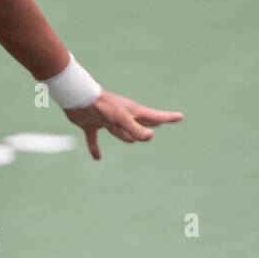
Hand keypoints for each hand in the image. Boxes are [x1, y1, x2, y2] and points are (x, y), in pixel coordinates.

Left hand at [64, 89, 183, 161]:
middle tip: (161, 122)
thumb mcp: (120, 118)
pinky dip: (95, 148)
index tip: (180, 116)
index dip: (168, 118)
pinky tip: (98, 158)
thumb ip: (134, 129)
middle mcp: (122, 116)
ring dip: (124, 137)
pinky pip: (95, 140)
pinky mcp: (92, 125)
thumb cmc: (101, 105)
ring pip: (119, 133)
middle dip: (150, 124)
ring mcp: (107, 120)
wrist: (77, 98)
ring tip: (130, 140)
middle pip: (139, 124)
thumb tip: (151, 136)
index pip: (155, 116)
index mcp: (132, 112)